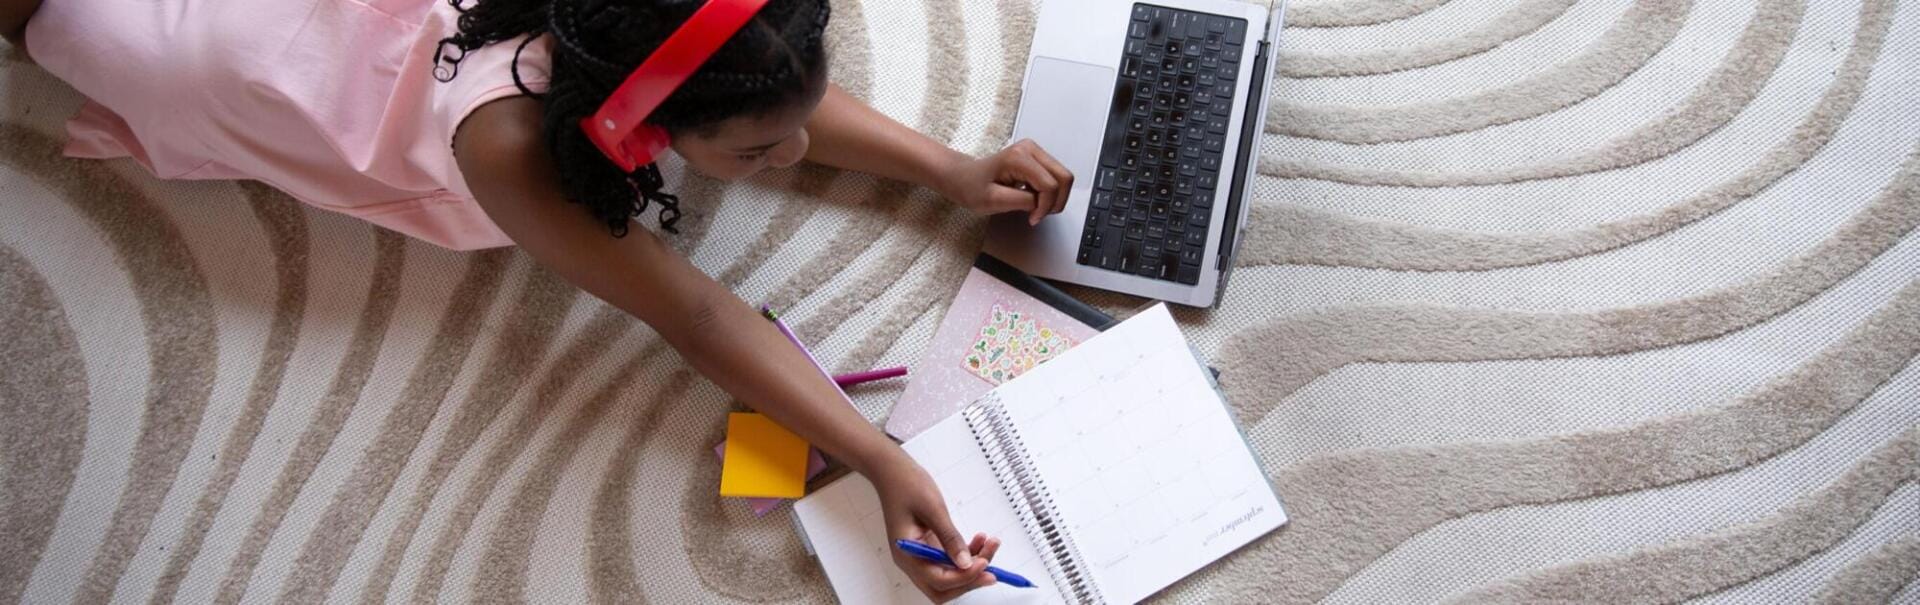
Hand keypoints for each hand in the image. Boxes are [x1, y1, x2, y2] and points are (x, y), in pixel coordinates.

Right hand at [871, 459, 1003, 601]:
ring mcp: (921, 555)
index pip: (939, 580)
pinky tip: (979, 540)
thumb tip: (966, 562)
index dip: (964, 576)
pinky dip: (967, 555)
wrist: (893, 471)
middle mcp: (913, 560)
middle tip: (992, 570)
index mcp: (907, 554)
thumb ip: (950, 538)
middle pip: (943, 587)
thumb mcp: (933, 509)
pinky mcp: (929, 547)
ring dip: (972, 567)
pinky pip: (950, 560)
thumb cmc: (906, 485)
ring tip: (990, 545)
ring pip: (949, 575)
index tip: (983, 563)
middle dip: (969, 580)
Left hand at [936, 139, 1074, 225]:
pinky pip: (1056, 177)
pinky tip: (1033, 197)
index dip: (1045, 207)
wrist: (964, 176)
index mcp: (1018, 157)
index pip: (1049, 185)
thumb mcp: (993, 201)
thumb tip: (1042, 204)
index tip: (1033, 218)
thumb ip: (1022, 202)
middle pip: (1064, 178)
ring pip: (1064, 178)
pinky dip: (1050, 193)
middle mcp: (1030, 149)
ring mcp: (1035, 151)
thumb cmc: (972, 186)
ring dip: (1054, 198)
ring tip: (1034, 206)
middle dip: (1055, 202)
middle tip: (1039, 214)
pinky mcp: (1037, 158)